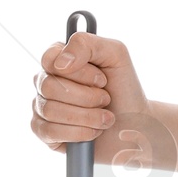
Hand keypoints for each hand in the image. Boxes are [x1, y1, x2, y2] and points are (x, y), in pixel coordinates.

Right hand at [30, 31, 155, 162]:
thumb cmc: (124, 88)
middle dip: (86, 97)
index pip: (49, 59)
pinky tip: (94, 131)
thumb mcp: (115, 54)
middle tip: (106, 99)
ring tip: (104, 117)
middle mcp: (45, 82)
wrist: (136, 125)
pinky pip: (49, 131)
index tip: (102, 80)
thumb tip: (60, 63)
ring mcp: (42, 107)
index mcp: (58, 59)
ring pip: (50, 110)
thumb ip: (86, 43)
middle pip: (49, 86)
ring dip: (87, 116)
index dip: (78, 72)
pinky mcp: (45, 133)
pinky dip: (79, 133)